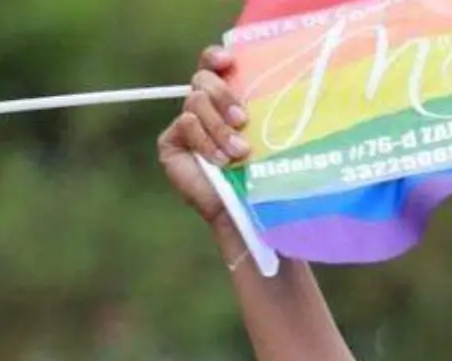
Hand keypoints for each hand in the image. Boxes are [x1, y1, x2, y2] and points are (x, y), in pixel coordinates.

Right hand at [158, 47, 252, 226]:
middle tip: (242, 119)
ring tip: (239, 152)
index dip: (215, 57)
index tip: (228, 61)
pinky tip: (220, 161)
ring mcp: (186, 125)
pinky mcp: (170, 143)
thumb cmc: (265, 175)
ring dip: (220, 127)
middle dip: (222, 94)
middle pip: (202, 79)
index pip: (213, 65)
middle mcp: (204, 109)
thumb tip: (281, 79)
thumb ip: (263, 109)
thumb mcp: (267, 136)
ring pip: (195, 101)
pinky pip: (186, 124)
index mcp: (227, 100)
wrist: (247, 212)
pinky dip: (206, 141)